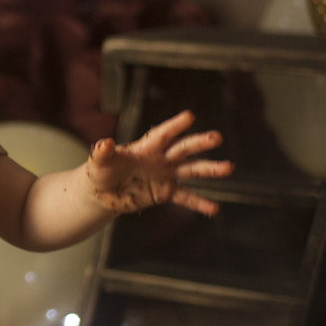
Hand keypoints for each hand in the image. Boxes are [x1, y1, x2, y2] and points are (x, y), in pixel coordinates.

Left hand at [86, 110, 232, 215]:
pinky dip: (198, 203)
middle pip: (182, 149)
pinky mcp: (164, 193)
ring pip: (191, 171)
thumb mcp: (98, 162)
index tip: (189, 116)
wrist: (102, 193)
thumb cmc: (100, 171)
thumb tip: (104, 143)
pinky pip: (185, 197)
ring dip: (209, 170)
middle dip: (198, 143)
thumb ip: (101, 152)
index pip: (162, 134)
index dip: (174, 126)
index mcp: (145, 147)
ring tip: (227, 168)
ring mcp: (164, 175)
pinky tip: (213, 209)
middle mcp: (159, 159)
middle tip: (216, 137)